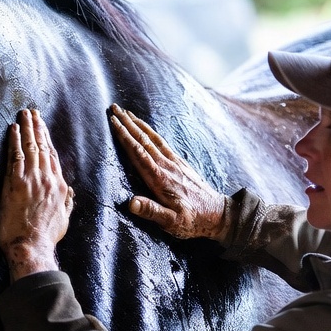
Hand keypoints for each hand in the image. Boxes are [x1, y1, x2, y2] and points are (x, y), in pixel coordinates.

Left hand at [0, 109, 74, 280]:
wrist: (31, 246)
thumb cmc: (46, 237)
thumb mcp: (63, 219)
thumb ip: (67, 202)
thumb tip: (69, 191)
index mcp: (59, 187)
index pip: (53, 158)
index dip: (47, 141)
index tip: (43, 129)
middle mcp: (47, 178)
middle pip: (42, 147)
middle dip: (37, 128)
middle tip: (32, 113)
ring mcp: (31, 179)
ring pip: (30, 147)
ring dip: (27, 128)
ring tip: (24, 114)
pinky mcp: (16, 182)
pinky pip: (16, 155)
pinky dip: (15, 140)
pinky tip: (13, 129)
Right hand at [109, 104, 230, 239]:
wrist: (217, 214)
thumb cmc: (193, 221)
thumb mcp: (172, 222)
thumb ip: (151, 211)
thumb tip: (131, 203)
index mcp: (160, 179)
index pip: (138, 152)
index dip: (124, 136)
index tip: (113, 121)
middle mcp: (167, 166)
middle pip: (143, 140)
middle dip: (128, 123)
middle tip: (114, 108)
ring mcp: (175, 163)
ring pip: (153, 138)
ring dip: (138, 124)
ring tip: (127, 113)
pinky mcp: (180, 163)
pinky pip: (162, 143)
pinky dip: (151, 132)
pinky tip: (147, 130)